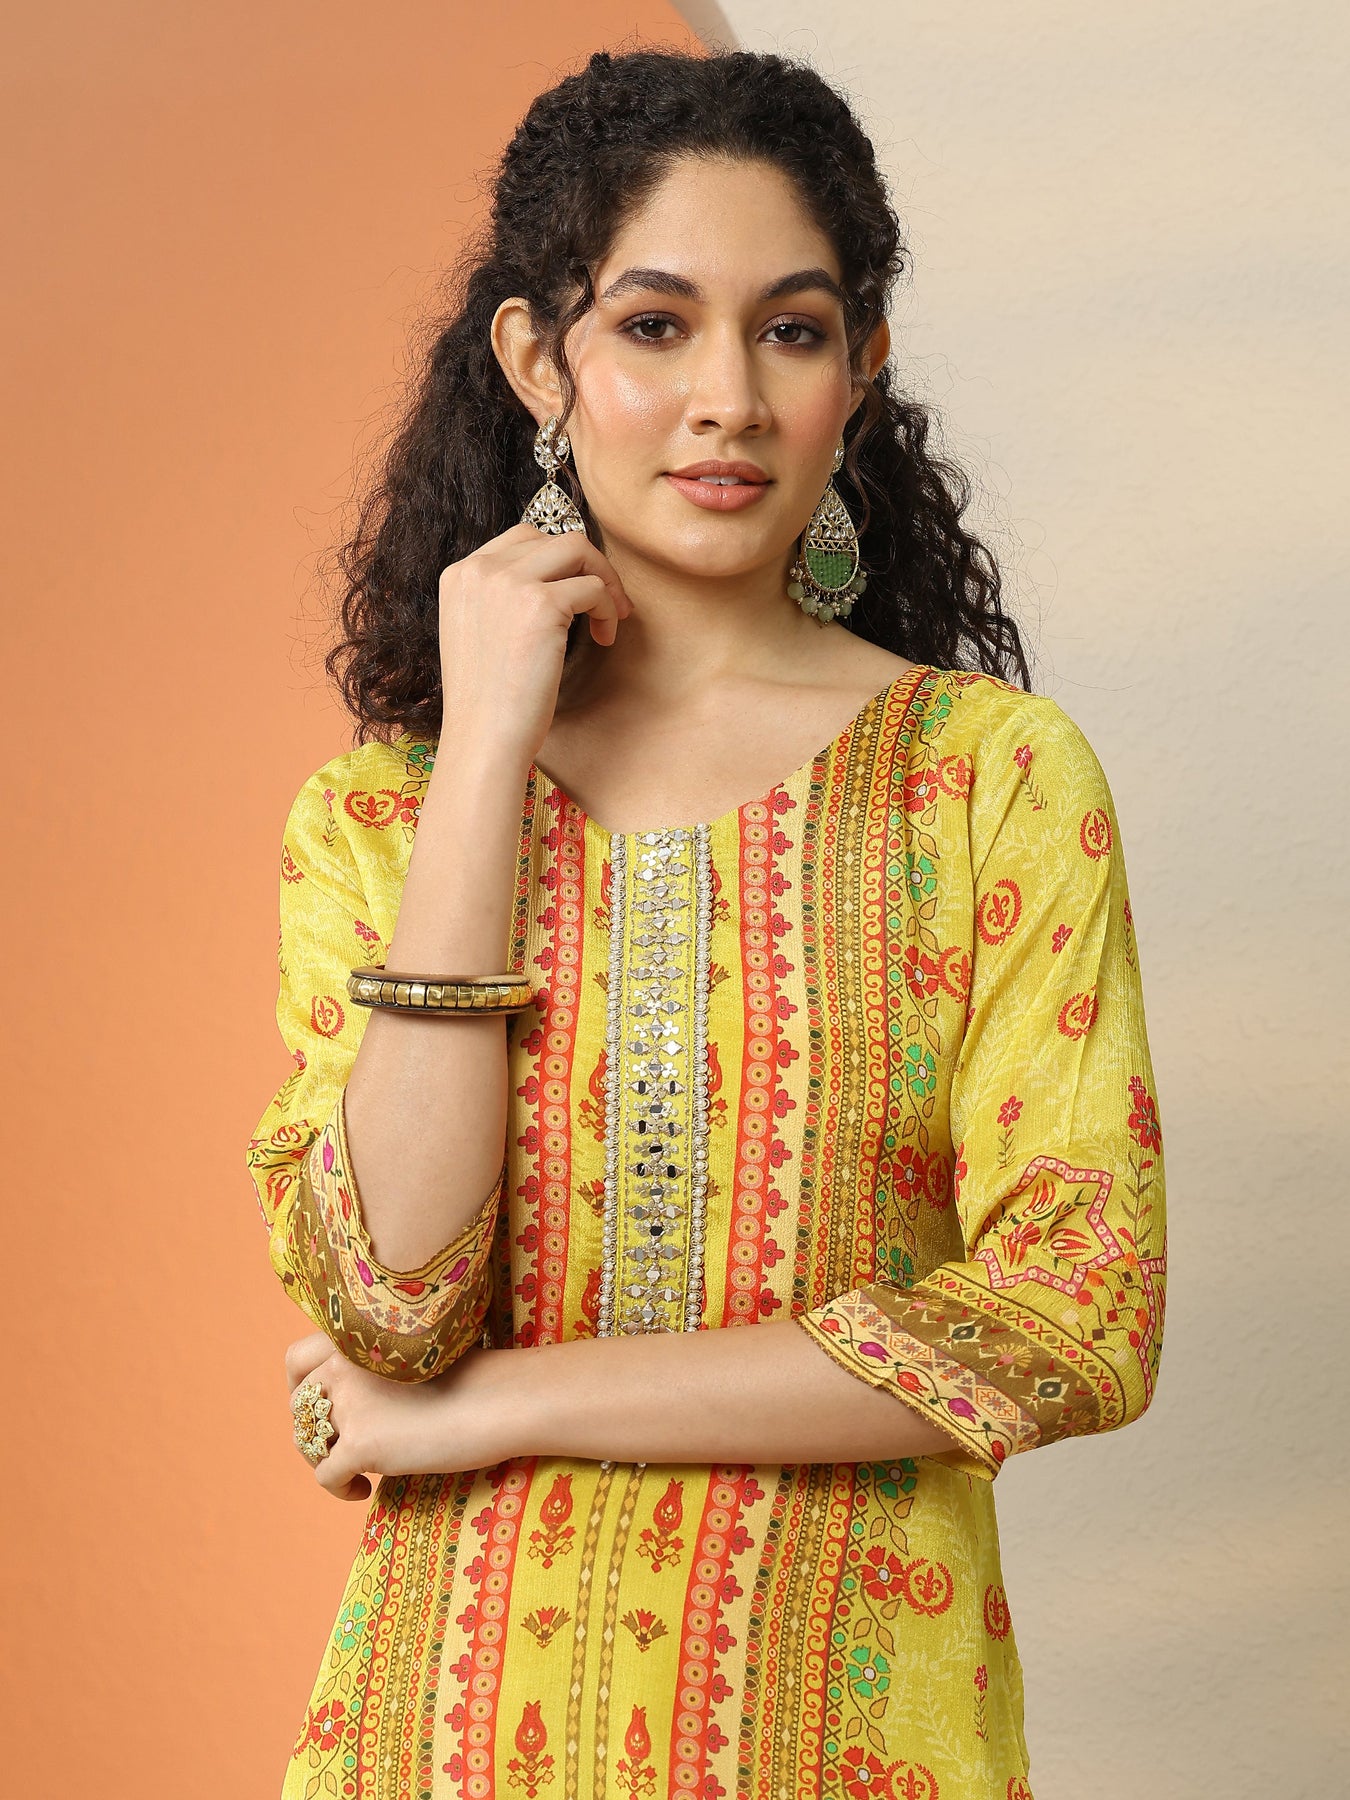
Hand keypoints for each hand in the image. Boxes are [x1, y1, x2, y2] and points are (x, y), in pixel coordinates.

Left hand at [283, 1332, 531, 1501]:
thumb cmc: (472, 1378)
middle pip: (299, 1408)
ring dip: (327, 1461)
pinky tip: (366, 1490)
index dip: (299, 1387)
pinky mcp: (359, 1446)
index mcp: (355, 1338)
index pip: (295, 1360)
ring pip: (309, 1444)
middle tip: (341, 1448)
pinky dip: (341, 1489)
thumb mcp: (412, 1354)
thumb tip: (352, 1401)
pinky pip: (326, 1477)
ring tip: (358, 1472)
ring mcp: (348, 1406)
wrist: (498, 1400)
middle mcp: (342, 1366)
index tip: (321, 1408)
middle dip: (314, 1432)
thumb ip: (376, 1366)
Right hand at [436, 521, 632, 762]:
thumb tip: (554, 582)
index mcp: (460, 575)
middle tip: (608, 603)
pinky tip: (605, 639)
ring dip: (604, 580)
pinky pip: (593, 587)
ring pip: (577, 549)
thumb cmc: (487, 702)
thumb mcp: (480, 634)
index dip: (559, 562)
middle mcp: (480, 570)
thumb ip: (501, 600)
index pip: (520, 539)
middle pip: (551, 537)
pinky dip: (609, 610)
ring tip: (612, 618)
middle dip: (587, 565)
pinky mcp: (542, 604)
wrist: (483, 739)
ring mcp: (509, 582)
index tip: (577, 592)